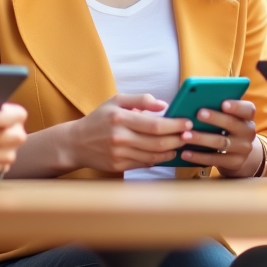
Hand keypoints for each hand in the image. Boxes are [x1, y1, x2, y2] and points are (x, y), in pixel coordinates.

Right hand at [66, 94, 191, 172]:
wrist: (76, 143)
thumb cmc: (99, 119)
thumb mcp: (116, 101)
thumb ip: (141, 99)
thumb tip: (163, 105)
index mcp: (120, 118)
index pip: (155, 125)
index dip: (175, 125)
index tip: (187, 122)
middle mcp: (120, 137)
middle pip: (158, 142)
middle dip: (178, 139)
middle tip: (190, 134)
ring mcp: (119, 154)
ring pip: (154, 155)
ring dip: (172, 150)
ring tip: (181, 144)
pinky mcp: (119, 166)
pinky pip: (145, 164)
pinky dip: (159, 159)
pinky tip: (167, 153)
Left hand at [179, 100, 262, 176]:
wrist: (237, 153)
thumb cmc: (226, 127)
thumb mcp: (228, 117)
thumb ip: (217, 109)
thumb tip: (195, 101)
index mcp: (247, 117)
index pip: (248, 109)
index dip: (236, 106)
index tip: (223, 103)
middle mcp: (248, 132)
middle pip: (231, 123)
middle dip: (214, 118)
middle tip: (198, 114)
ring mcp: (243, 149)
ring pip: (220, 142)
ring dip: (201, 138)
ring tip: (184, 135)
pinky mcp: (235, 163)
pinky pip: (215, 159)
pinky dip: (198, 156)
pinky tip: (185, 153)